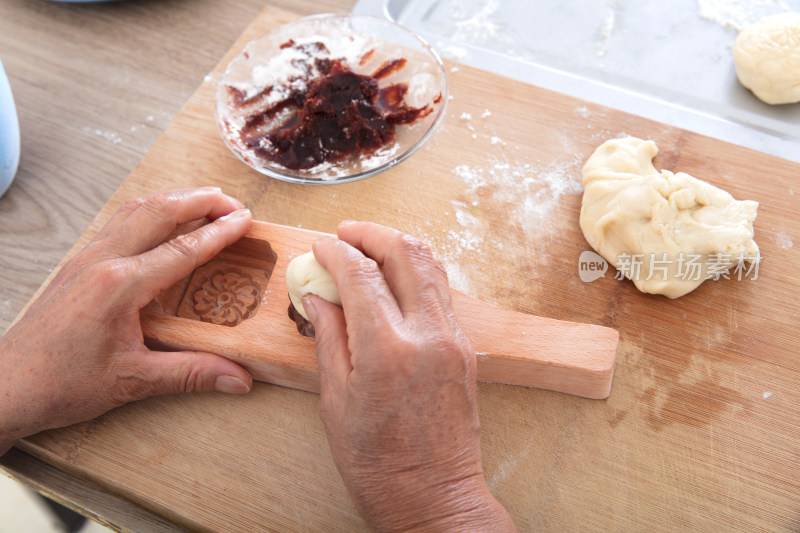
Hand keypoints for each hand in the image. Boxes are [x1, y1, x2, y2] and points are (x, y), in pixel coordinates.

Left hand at [0, 188, 253, 454]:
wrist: (5, 386)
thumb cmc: (60, 383)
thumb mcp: (134, 380)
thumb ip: (191, 373)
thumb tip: (237, 377)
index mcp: (120, 285)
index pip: (183, 248)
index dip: (220, 232)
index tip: (245, 220)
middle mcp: (103, 261)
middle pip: (159, 211)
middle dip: (201, 200)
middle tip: (232, 203)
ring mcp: (87, 258)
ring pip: (136, 209)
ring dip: (174, 199)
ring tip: (205, 202)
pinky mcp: (78, 264)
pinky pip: (118, 222)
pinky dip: (149, 211)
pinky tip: (161, 222)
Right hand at [304, 222, 515, 531]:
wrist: (435, 498)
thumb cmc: (379, 463)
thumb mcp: (335, 401)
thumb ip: (329, 338)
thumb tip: (319, 296)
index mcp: (387, 350)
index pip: (360, 275)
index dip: (335, 252)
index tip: (320, 246)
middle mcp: (428, 335)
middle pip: (405, 253)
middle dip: (372, 234)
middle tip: (346, 234)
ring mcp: (453, 339)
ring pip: (432, 266)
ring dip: (399, 247)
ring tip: (370, 247)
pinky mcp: (465, 348)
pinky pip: (442, 292)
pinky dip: (417, 273)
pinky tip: (395, 280)